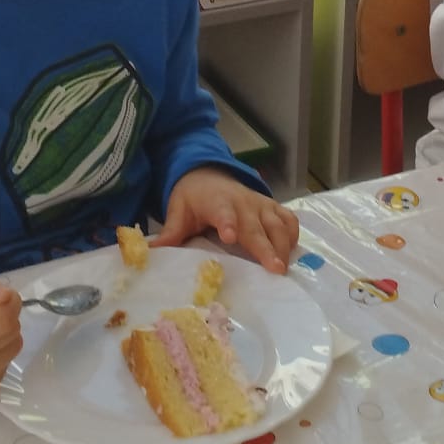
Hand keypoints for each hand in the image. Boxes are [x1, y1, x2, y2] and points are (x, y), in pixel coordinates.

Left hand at [154, 168, 299, 273]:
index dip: (228, 223)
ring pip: (277, 224)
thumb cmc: (193, 198)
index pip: (223, 212)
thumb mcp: (178, 211)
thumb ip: (170, 232)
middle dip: (267, 247)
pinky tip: (291, 253)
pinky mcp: (272, 207)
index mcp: (217, 202)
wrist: (209, 174)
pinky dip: (292, 234)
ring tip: (284, 268)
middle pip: (256, 226)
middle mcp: (243, 202)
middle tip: (276, 269)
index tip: (229, 236)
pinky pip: (288, 219)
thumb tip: (151, 252)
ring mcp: (260, 204)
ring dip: (283, 245)